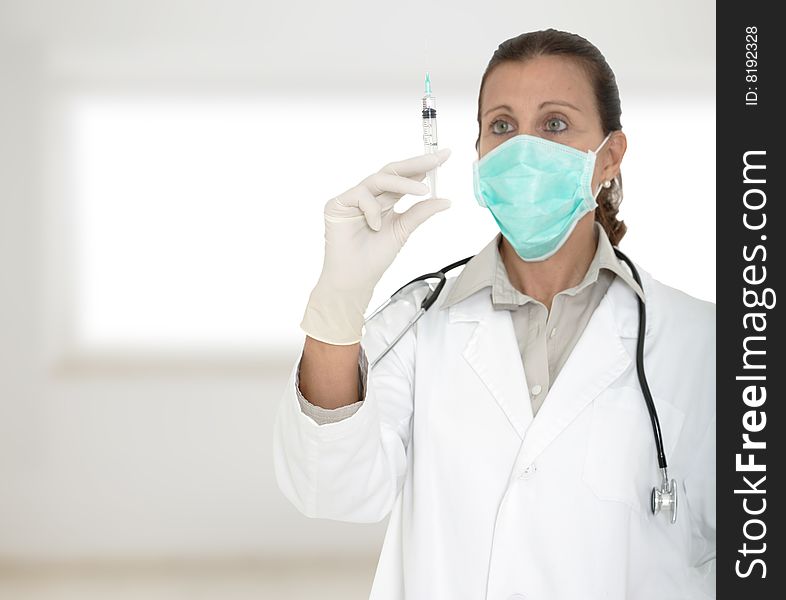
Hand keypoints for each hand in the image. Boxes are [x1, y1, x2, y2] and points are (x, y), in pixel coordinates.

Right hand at [301, 148, 451, 344]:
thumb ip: (421, 213)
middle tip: (436, 159)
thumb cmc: (374, 258)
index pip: (404, 177)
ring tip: (422, 190)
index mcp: (384, 200)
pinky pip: (360, 195)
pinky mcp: (337, 204)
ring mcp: (352, 199)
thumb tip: (445, 200)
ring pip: (379, 178)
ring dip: (403, 183)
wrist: (355, 279)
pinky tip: (376, 226)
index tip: (444, 157)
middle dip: (416, 163)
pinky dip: (373, 209)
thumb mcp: (404, 231)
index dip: (423, 166)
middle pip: (392, 171)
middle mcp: (369, 195)